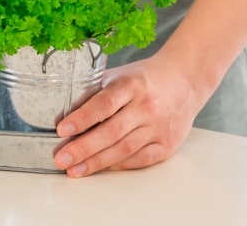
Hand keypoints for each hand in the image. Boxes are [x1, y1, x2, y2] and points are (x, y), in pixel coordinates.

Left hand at [53, 52, 206, 176]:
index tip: (62, 129)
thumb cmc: (143, 79)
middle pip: (112, 131)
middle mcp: (146, 107)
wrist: (185, 81)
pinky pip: (139, 160)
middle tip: (61, 158)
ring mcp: (158, 127)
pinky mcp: (167, 145)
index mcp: (131, 85)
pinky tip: (99, 168)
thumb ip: (91, 94)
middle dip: (83, 148)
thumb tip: (62, 117)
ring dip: (97, 162)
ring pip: (124, 149)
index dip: (82, 117)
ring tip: (74, 169)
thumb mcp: (117, 76)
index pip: (104, 103)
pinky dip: (117, 165)